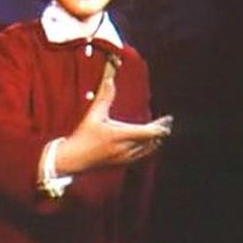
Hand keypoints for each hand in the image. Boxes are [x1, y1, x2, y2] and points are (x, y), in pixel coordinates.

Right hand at [55, 75, 172, 174]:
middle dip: (161, 131)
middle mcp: (126, 148)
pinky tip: (148, 142)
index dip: (161, 126)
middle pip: (152, 140)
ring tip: (161, 130)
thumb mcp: (94, 115)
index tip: (168, 119)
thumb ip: (104, 97)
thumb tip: (109, 80)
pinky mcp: (122, 162)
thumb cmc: (83, 136)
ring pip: (148, 149)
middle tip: (167, 122)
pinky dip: (148, 147)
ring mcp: (125, 157)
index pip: (148, 132)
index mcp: (120, 135)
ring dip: (155, 139)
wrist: (74, 159)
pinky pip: (141, 155)